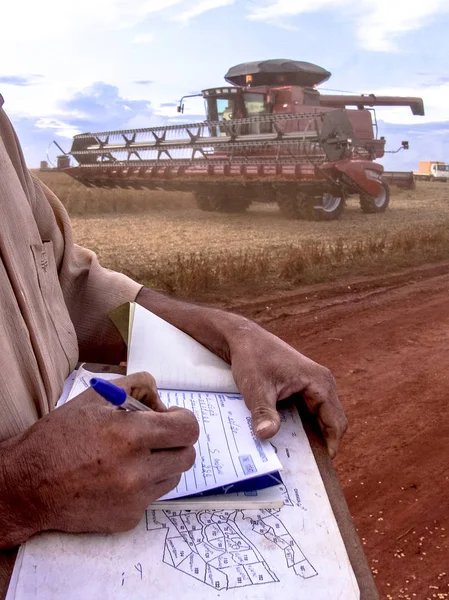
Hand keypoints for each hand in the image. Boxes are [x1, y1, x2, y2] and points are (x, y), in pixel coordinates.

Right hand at [0, 372, 198, 545]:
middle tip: (155, 436)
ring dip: (163, 463)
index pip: (188, 428)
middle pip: (187, 455)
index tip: (169, 417)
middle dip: (176, 442)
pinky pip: (152, 497)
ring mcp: (134, 498)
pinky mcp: (128, 518)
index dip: (183, 419)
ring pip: (173, 477)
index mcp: (131, 435)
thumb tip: (161, 400)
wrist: (27, 486)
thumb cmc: (59, 437)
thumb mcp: (95, 397)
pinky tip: (118, 477)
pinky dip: (144, 485)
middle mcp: (137, 471)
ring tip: (134, 456)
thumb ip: (137, 386)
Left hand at [229, 325, 346, 457]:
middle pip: (331, 422)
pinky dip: (302, 426)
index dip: (331, 446)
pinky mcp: (302, 386)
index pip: (336, 422)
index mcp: (320, 383)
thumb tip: (266, 435)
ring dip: (311, 435)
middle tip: (305, 467)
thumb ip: (264, 411)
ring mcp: (313, 384)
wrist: (244, 338)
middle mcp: (322, 383)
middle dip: (321, 444)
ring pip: (320, 418)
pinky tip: (286, 437)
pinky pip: (309, 411)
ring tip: (296, 456)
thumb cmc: (253, 358)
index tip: (319, 468)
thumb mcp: (256, 387)